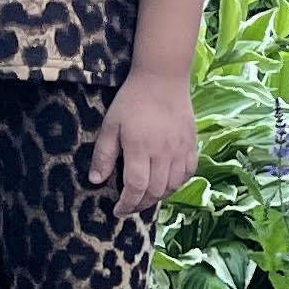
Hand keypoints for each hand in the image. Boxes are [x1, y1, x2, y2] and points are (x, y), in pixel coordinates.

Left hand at [90, 69, 199, 221]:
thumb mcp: (110, 125)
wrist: (162, 78)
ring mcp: (180, 149)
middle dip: (140, 204)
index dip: (126, 204)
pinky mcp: (192, 144)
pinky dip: (177, 183)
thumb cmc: (132, 100)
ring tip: (146, 196)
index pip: (136, 187)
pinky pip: (188, 172)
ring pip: (173, 185)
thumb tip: (96, 181)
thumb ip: (104, 154)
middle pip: (155, 191)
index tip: (117, 210)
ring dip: (159, 196)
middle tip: (129, 206)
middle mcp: (163, 153)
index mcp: (140, 148)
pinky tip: (167, 182)